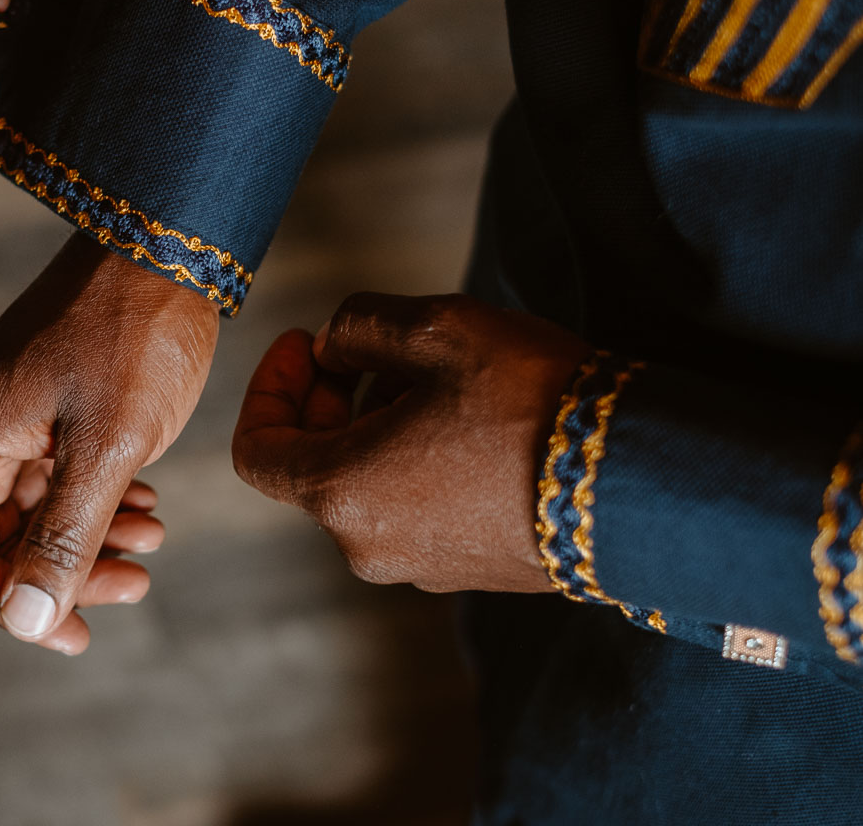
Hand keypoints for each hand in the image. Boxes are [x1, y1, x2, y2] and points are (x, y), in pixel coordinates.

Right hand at [0, 235, 219, 653]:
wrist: (165, 239)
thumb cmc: (135, 334)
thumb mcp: (107, 446)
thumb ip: (65, 538)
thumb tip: (28, 623)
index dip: (10, 605)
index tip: (76, 634)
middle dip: (65, 572)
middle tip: (137, 583)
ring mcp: (11, 409)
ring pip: (35, 505)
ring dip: (91, 535)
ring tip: (153, 539)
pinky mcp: (46, 396)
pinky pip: (56, 469)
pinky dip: (98, 497)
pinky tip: (146, 501)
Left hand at [232, 292, 592, 593]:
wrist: (642, 484)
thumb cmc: (531, 401)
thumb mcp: (436, 326)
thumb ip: (359, 325)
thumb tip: (334, 343)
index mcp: (340, 493)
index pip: (256, 450)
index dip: (270, 387)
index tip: (305, 342)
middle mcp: (369, 546)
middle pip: (314, 465)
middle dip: (332, 399)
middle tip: (373, 350)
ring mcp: (422, 569)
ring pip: (369, 485)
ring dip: (379, 426)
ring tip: (440, 378)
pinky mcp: (471, 574)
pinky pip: (417, 510)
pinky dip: (419, 462)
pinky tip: (475, 420)